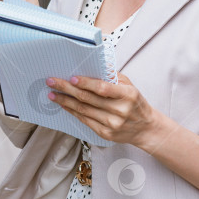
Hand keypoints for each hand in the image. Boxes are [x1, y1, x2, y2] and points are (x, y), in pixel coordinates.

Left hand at [45, 74, 160, 147]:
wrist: (146, 128)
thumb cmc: (135, 103)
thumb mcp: (130, 85)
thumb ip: (112, 76)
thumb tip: (93, 65)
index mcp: (127, 95)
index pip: (102, 88)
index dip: (86, 83)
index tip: (71, 78)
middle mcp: (119, 110)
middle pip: (88, 99)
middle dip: (67, 89)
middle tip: (52, 82)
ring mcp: (112, 124)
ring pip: (83, 110)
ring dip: (65, 101)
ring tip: (52, 94)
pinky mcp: (105, 133)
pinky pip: (85, 120)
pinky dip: (72, 111)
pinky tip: (63, 105)